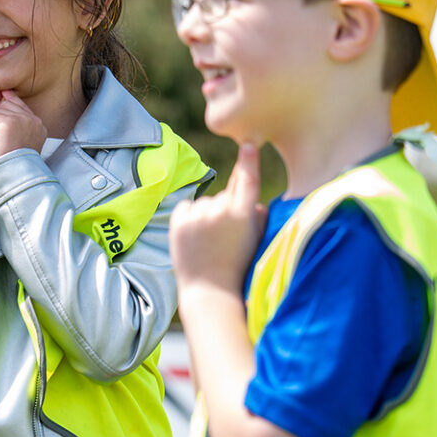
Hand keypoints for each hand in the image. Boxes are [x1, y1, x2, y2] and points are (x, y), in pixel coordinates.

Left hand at [0, 90, 46, 159]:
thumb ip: (14, 121)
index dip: (4, 108)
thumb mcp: (17, 140)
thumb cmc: (11, 164)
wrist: (10, 177)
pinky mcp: (10, 122)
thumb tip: (2, 98)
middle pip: (5, 104)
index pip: (18, 105)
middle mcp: (34, 120)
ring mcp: (23, 119)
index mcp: (38, 125)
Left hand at [169, 143, 266, 315]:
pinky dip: (190, 217)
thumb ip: (257, 216)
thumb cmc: (239, 267)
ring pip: (206, 203)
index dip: (248, 161)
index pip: (247, 179)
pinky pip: (187, 207)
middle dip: (228, 208)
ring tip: (210, 243)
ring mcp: (198, 215)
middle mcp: (220, 210)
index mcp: (244, 214)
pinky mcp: (179, 220)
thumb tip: (253, 200)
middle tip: (227, 238)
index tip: (249, 144)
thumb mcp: (257, 240)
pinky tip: (196, 238)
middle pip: (227, 195)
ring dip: (208, 215)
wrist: (210, 291)